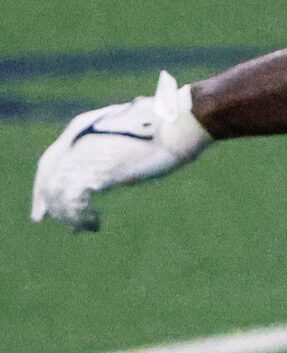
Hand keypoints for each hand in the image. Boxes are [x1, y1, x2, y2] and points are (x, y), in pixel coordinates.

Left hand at [31, 72, 211, 231]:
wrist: (176, 125)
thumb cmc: (164, 127)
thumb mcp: (130, 134)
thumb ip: (115, 149)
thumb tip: (119, 169)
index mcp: (81, 129)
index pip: (51, 160)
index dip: (43, 184)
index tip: (43, 204)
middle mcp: (76, 142)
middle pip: (48, 178)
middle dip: (48, 204)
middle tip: (52, 221)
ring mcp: (85, 156)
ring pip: (57, 192)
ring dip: (67, 214)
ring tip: (82, 227)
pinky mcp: (98, 172)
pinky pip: (74, 200)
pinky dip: (78, 216)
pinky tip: (93, 223)